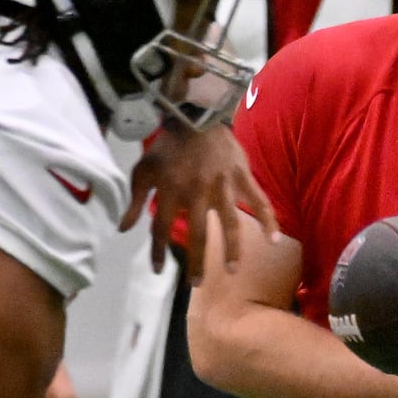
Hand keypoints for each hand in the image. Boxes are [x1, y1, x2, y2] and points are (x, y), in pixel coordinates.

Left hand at [120, 124, 278, 283]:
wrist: (195, 114)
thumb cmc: (167, 146)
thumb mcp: (143, 170)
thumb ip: (134, 200)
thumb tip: (123, 229)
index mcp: (170, 189)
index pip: (160, 228)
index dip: (157, 251)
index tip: (158, 270)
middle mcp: (197, 192)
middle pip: (197, 233)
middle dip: (196, 261)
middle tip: (196, 283)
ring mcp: (223, 185)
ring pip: (230, 222)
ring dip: (232, 249)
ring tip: (232, 271)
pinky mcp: (242, 177)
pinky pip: (258, 200)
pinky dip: (268, 219)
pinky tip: (274, 239)